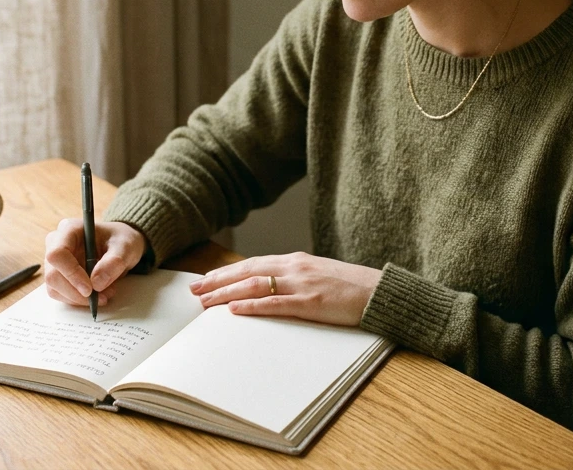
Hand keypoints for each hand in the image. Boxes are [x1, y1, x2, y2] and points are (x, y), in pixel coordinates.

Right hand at [43, 218, 145, 307]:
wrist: (119, 246)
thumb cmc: (120, 240)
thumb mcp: (125, 247)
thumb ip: (114, 262)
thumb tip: (96, 284)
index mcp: (69, 229)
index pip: (57, 254)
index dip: (71, 273)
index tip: (90, 289)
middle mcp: (56, 243)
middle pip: (53, 275)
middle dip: (76, 292)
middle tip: (102, 297)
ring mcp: (54, 261)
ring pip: (54, 288)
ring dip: (78, 298)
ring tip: (104, 294)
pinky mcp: (57, 275)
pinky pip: (60, 294)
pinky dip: (78, 300)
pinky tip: (97, 294)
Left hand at [189, 252, 381, 326]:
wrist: (378, 291)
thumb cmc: (349, 287)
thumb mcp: (317, 275)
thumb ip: (293, 278)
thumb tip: (267, 287)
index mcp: (294, 261)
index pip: (252, 264)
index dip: (226, 272)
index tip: (205, 281)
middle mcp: (294, 268)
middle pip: (247, 272)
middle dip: (218, 282)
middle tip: (194, 291)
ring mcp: (301, 284)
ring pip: (255, 286)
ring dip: (227, 294)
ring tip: (206, 302)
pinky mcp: (311, 302)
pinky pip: (276, 304)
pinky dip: (252, 306)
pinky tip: (235, 310)